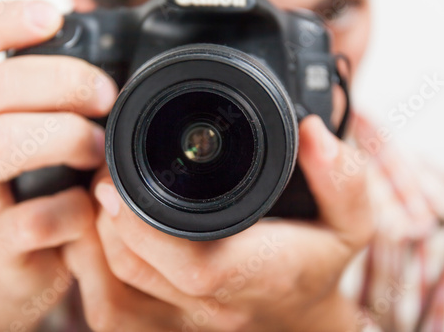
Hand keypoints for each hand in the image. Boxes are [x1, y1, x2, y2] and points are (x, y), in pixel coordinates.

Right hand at [0, 1, 115, 330]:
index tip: (55, 14)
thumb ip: (36, 95)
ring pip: (1, 144)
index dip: (2, 22)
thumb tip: (85, 29)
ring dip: (67, 138)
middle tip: (104, 94)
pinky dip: (76, 207)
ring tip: (97, 150)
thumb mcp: (13, 135)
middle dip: (63, 82)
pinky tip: (88, 207)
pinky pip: (36, 217)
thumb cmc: (10, 195)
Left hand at [64, 116, 374, 330]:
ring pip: (115, 287)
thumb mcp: (348, 221)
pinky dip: (95, 263)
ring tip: (101, 192)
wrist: (297, 316)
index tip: (114, 182)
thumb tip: (313, 131)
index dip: (144, 227)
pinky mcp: (162, 326)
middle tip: (104, 170)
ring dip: (98, 236)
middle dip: (109, 217)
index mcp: (259, 276)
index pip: (194, 266)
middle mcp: (216, 306)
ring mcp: (185, 322)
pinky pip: (111, 302)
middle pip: (137, 269)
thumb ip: (341, 177)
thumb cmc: (316, 265)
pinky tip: (102, 231)